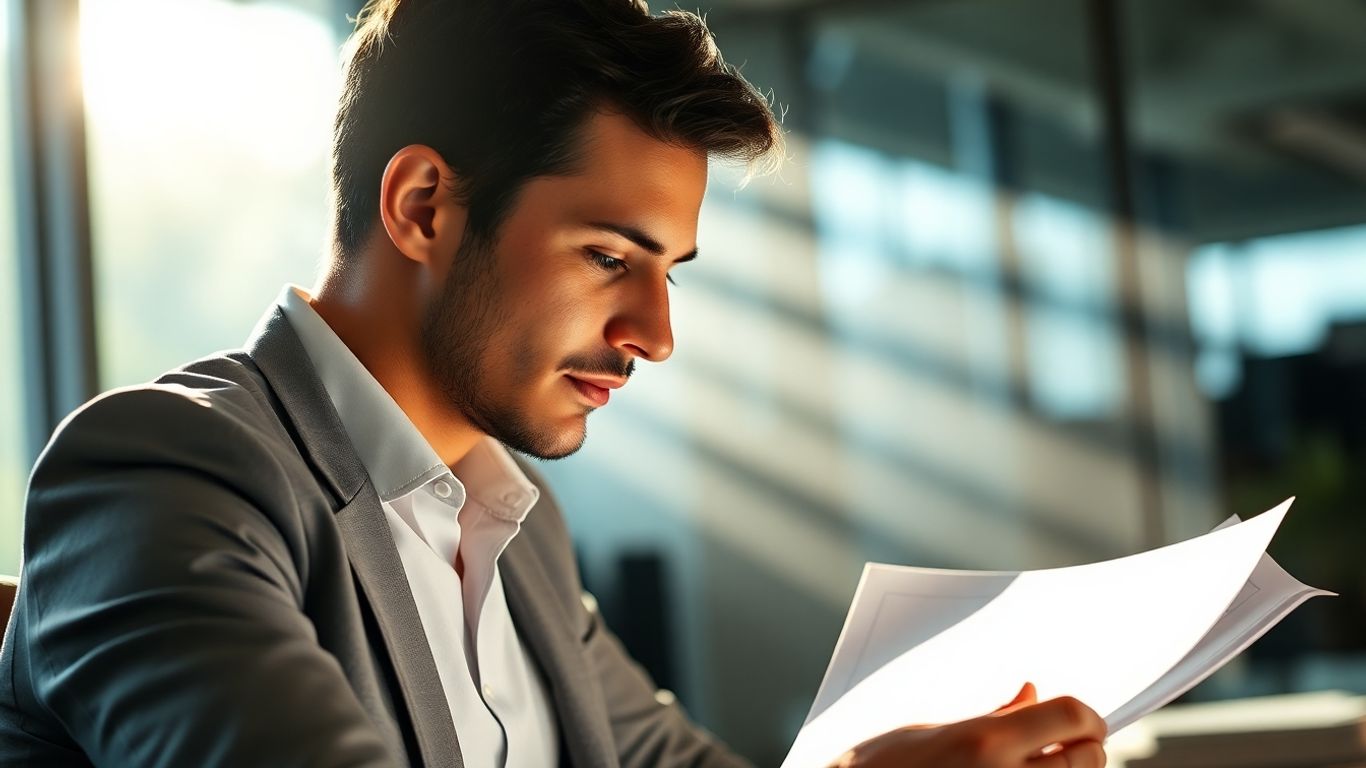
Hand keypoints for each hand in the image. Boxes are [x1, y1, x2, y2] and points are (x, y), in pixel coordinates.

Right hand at [829, 684, 1106, 767]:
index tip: (1087, 719)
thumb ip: (991, 717)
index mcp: (986, 741)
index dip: (1089, 715)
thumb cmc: (879, 765)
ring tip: (1047, 762)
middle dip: (1088, 748)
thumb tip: (1032, 695)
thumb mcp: (932, 730)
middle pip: (1086, 758)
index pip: (1071, 716)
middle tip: (1073, 742)